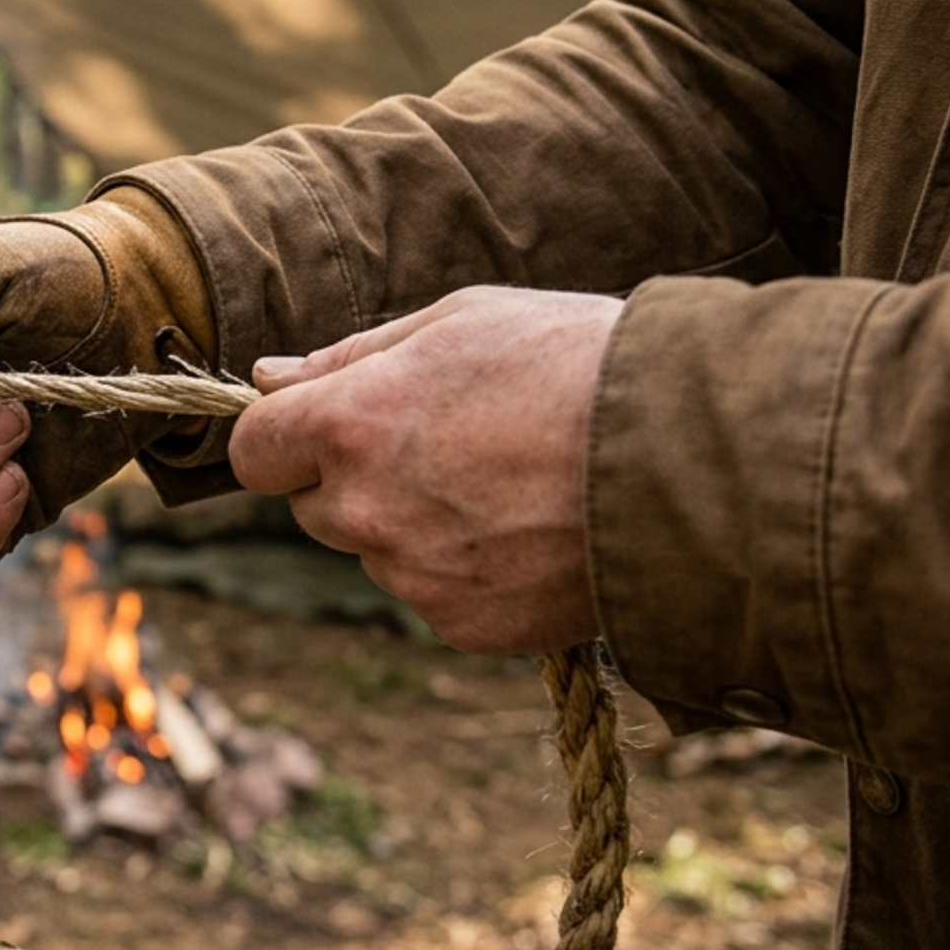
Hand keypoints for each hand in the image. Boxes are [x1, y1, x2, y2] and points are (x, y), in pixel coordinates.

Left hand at [228, 287, 619, 653]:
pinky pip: (436, 598)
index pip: (253, 451)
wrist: (696, 458)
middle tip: (452, 446)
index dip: (285, 437)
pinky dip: (469, 574)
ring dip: (416, 528)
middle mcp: (365, 509)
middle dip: (358, 481)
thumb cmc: (578, 363)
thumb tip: (266, 378)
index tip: (326, 427)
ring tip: (512, 486)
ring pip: (379, 553)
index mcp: (349, 424)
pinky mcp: (464, 626)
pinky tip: (533, 533)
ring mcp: (413, 576)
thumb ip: (349, 357)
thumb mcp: (460, 323)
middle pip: (314, 507)